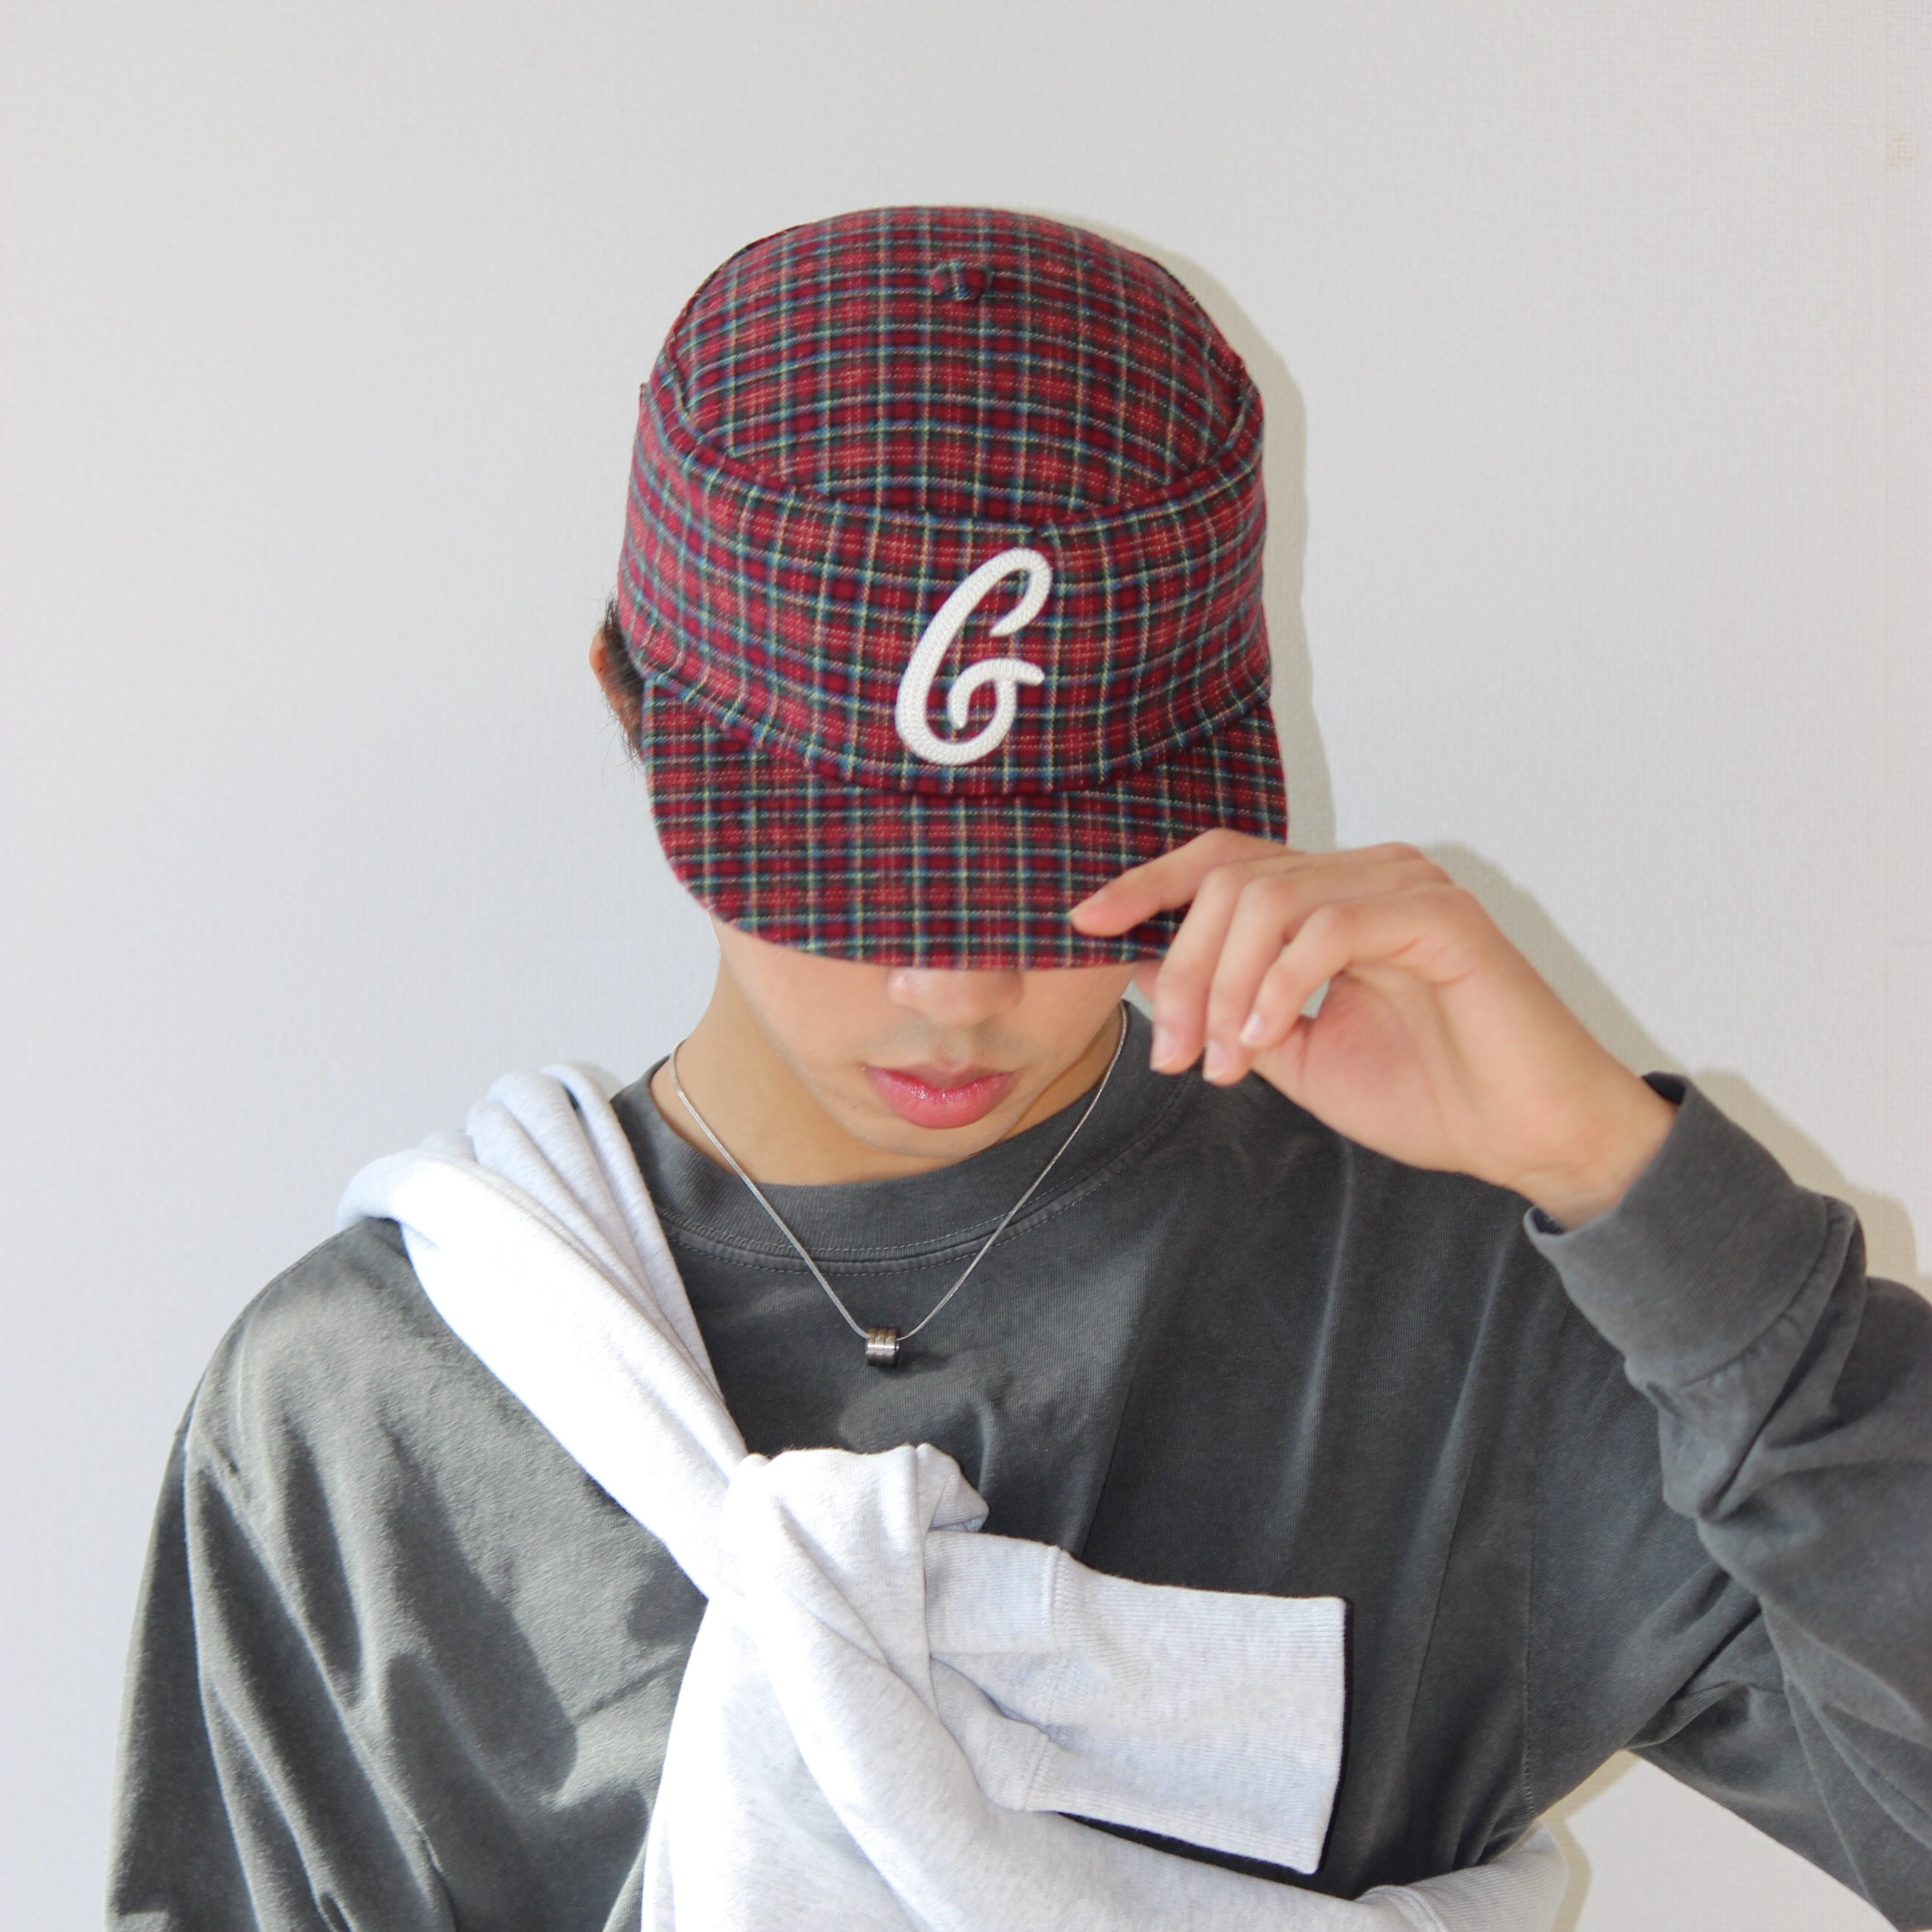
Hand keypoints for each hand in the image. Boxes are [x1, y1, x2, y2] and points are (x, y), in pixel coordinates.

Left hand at [1069, 833, 1675, 1226]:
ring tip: (1221, 1060)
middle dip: (1181, 967)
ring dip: (1223, 986)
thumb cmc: (1428, 1094)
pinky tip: (1267, 1038)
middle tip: (1172, 1051)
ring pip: (1270, 899)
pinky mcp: (1442, 919)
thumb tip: (1144, 974)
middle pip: (1231, 879)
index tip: (1085, 923)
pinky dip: (1281, 983)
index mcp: (1332, 898)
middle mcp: (1366, 874)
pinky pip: (1331, 925)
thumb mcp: (1296, 1055)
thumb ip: (1227, 1009)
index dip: (1149, 882)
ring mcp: (1406, 887)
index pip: (1223, 860)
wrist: (1530, 1136)